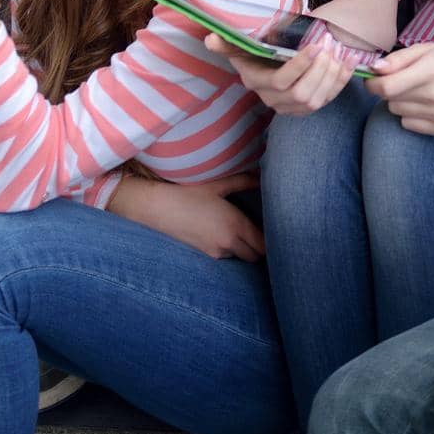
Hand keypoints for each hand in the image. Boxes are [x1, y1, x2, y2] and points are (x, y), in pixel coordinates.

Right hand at [110, 171, 264, 261]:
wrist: (156, 208)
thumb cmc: (187, 192)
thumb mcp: (217, 184)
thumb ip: (243, 181)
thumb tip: (261, 177)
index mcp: (235, 226)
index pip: (264, 245)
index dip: (273, 241)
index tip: (278, 232)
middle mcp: (227, 244)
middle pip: (255, 256)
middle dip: (261, 247)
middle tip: (263, 231)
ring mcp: (214, 253)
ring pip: (240, 256)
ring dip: (244, 248)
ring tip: (244, 231)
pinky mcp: (203, 255)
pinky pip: (225, 256)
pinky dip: (230, 249)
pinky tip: (225, 234)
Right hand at [211, 32, 354, 114]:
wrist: (267, 66)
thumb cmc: (254, 52)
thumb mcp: (240, 46)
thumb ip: (226, 44)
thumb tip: (210, 38)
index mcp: (257, 83)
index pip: (281, 81)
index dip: (300, 66)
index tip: (315, 46)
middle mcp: (273, 100)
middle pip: (302, 94)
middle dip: (320, 71)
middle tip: (330, 46)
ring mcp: (290, 108)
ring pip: (316, 101)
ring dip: (332, 77)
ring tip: (339, 53)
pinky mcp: (306, 109)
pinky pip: (327, 100)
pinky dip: (340, 83)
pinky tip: (348, 64)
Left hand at [368, 40, 433, 135]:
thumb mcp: (424, 49)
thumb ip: (397, 59)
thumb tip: (373, 69)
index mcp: (433, 69)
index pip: (388, 86)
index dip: (373, 84)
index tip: (371, 79)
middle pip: (391, 100)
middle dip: (390, 90)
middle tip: (405, 81)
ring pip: (398, 113)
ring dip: (402, 102)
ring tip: (420, 91)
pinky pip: (409, 125)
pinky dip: (412, 115)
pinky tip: (427, 104)